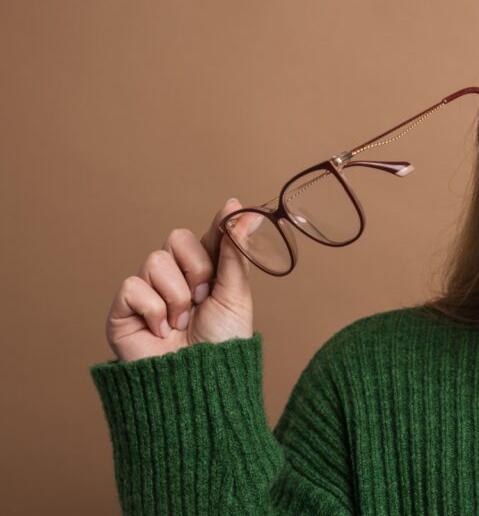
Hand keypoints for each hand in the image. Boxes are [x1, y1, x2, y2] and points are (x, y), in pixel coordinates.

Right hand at [104, 198, 262, 361]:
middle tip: (203, 298)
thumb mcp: (235, 294)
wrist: (200, 382)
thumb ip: (234, 252)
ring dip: (177, 295)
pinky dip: (154, 310)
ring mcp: (147, 292)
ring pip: (155, 261)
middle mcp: (174, 277)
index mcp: (205, 271)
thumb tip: (243, 212)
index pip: (207, 235)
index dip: (218, 223)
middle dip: (196, 268)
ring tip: (183, 322)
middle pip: (176, 239)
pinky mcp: (123, 311)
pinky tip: (162, 331)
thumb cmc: (221, 343)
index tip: (232, 207)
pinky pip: (133, 286)